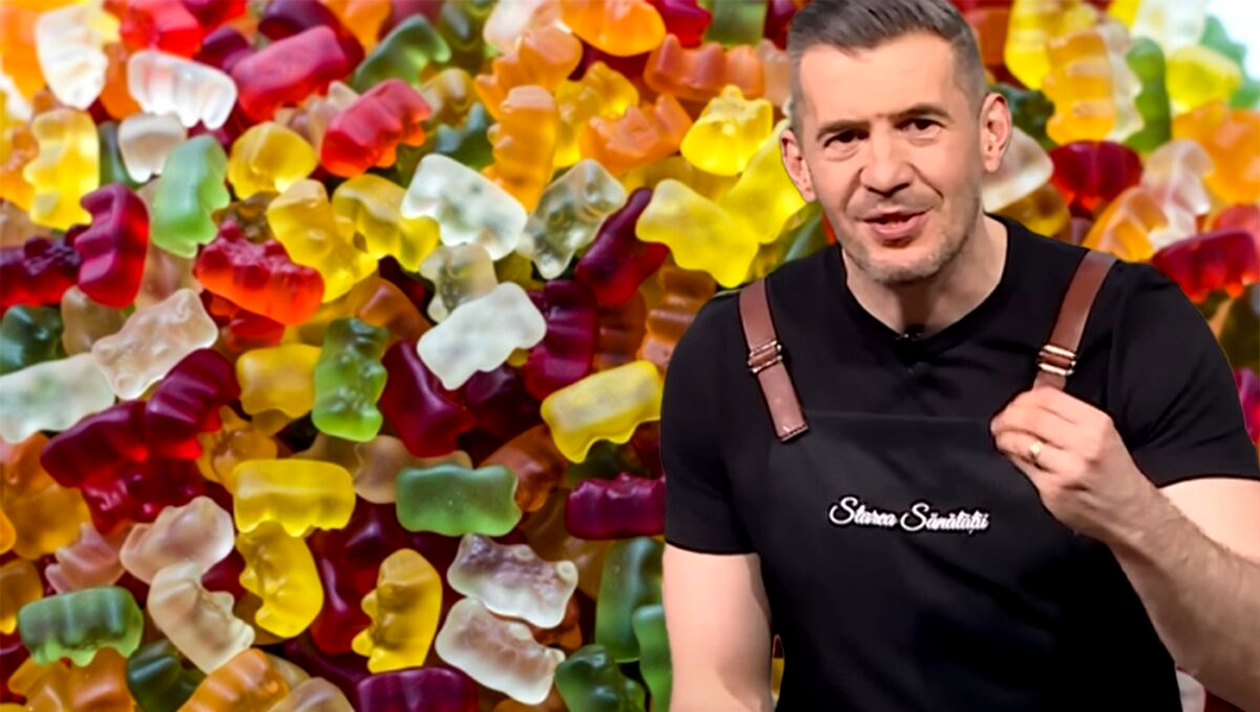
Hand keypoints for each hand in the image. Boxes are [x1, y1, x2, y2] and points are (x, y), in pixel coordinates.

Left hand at [990, 386, 1158, 543]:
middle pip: (1030, 417)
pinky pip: (1022, 465)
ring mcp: (1068, 469)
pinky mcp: (1053, 490)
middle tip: (1000, 421)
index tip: (1016, 404)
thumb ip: (1066, 409)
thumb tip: (1038, 381)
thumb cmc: (1113, 471)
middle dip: (1007, 416)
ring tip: (1002, 436)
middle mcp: (1084, 444)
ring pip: (1020, 440)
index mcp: (1097, 424)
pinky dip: (1012, 455)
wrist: (1131, 513)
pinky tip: (1014, 454)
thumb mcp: (1100, 432)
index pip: (1047, 397)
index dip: (1023, 397)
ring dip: (1003, 435)